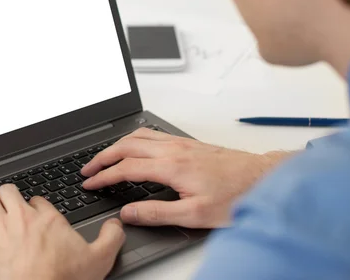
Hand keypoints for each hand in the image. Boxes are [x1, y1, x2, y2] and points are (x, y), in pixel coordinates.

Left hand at [0, 184, 125, 279]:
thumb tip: (116, 225)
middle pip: (9, 191)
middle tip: (12, 207)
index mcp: (49, 219)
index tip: (39, 216)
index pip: (38, 200)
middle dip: (10, 197)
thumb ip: (110, 238)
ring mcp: (1, 230)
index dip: (37, 206)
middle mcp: (22, 219)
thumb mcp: (99, 261)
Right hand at [81, 128, 290, 228]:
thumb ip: (157, 213)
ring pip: (138, 135)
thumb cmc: (234, 196)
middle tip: (88, 168)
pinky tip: (133, 145)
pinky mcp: (187, 142)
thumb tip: (128, 213)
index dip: (104, 176)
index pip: (126, 168)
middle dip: (102, 156)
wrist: (262, 178)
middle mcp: (173, 149)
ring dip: (116, 145)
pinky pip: (152, 133)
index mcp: (171, 166)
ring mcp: (180, 143)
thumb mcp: (195, 215)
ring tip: (103, 157)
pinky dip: (133, 138)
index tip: (89, 183)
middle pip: (126, 145)